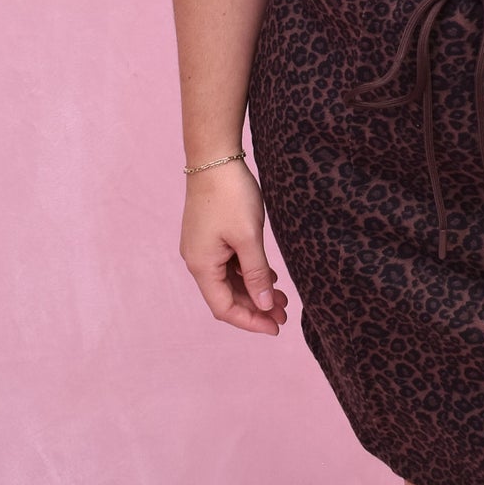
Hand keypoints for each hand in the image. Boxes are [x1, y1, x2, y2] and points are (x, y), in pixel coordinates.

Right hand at [180, 159, 289, 333]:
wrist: (214, 156)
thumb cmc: (231, 195)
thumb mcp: (249, 237)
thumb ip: (256, 274)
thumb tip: (265, 306)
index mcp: (202, 266)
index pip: (225, 308)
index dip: (251, 321)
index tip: (276, 328)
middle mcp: (198, 260)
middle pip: (227, 296)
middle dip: (256, 307)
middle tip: (285, 314)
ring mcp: (202, 247)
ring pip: (229, 280)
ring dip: (254, 290)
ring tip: (283, 298)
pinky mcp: (210, 235)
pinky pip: (229, 264)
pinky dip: (248, 273)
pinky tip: (270, 275)